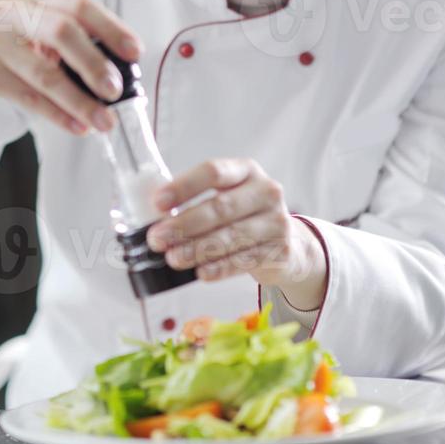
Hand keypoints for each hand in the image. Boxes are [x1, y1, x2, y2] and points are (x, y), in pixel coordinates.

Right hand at [0, 0, 143, 135]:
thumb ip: (62, 40)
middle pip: (65, 31)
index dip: (110, 27)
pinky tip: (77, 127)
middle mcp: (9, 8)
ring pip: (48, 72)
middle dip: (97, 63)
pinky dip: (57, 114)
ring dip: (81, 100)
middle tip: (118, 90)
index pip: (77, 4)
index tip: (135, 51)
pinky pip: (29, 96)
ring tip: (105, 120)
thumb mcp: (24, 30)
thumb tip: (115, 70)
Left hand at [146, 158, 327, 308]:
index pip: (213, 172)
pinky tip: (200, 272)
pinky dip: (219, 268)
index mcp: (247, 171)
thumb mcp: (228, 196)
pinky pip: (243, 261)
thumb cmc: (244, 216)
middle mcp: (266, 192)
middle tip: (157, 238)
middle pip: (220, 207)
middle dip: (184, 224)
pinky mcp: (280, 251)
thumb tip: (155, 217)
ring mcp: (276, 222)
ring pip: (230, 237)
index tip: (158, 202)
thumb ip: (197, 201)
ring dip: (196, 249)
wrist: (290, 243)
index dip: (184, 186)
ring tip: (172, 258)